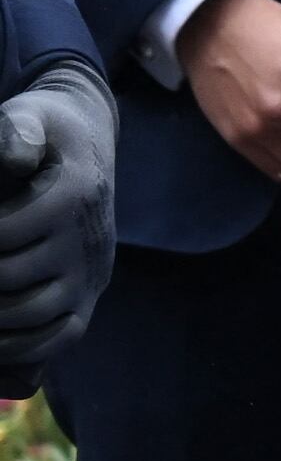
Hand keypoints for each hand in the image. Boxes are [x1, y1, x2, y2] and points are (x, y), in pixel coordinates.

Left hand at [0, 65, 115, 370]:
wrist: (89, 143)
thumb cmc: (45, 132)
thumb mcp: (29, 116)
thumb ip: (16, 133)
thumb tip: (15, 161)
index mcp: (74, 195)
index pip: (4, 233)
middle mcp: (88, 238)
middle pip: (10, 277)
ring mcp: (92, 271)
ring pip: (32, 313)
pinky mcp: (90, 292)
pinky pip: (61, 335)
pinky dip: (23, 344)